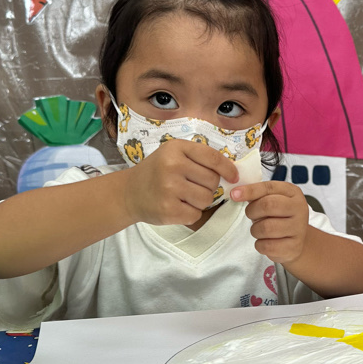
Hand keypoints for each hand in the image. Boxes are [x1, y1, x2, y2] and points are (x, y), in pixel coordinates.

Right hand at [123, 140, 237, 225]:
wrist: (129, 193)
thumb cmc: (157, 172)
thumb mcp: (173, 154)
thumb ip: (199, 158)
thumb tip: (231, 172)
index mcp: (176, 148)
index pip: (213, 158)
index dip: (227, 169)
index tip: (234, 177)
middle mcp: (172, 166)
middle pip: (212, 181)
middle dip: (208, 186)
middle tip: (192, 186)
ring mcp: (169, 189)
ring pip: (206, 199)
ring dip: (200, 201)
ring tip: (183, 196)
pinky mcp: (168, 210)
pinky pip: (196, 214)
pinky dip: (190, 213)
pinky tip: (177, 206)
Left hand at [231, 180, 308, 264]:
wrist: (296, 240)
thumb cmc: (279, 216)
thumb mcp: (272, 200)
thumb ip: (256, 194)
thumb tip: (236, 193)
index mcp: (293, 192)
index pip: (269, 187)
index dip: (250, 190)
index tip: (234, 194)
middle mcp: (299, 208)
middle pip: (268, 205)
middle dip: (252, 211)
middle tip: (251, 215)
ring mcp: (298, 229)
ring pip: (266, 228)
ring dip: (255, 230)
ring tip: (259, 230)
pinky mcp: (294, 247)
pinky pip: (267, 246)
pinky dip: (260, 245)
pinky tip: (265, 241)